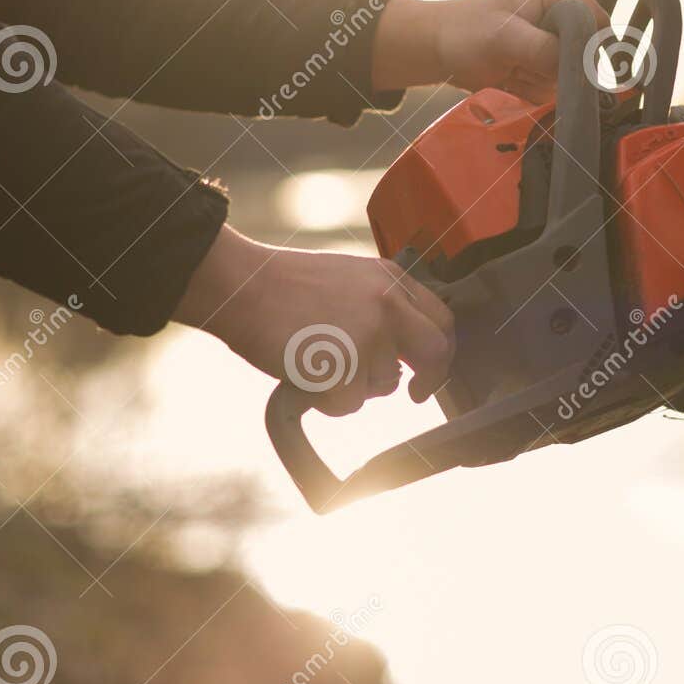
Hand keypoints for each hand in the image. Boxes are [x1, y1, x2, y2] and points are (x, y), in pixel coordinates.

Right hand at [174, 225, 454, 415]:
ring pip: (384, 385)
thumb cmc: (283, 286)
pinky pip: (349, 404)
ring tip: (318, 359)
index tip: (429, 370)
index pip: (440, 319)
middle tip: (415, 394)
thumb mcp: (348, 280)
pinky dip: (327, 400)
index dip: (441, 351)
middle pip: (434, 352)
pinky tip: (306, 373)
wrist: (242, 285)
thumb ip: (381, 307)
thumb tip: (401, 353)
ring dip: (355, 386)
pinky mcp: (345, 366)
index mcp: (390, 279)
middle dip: (430, 380)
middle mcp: (388, 304)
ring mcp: (368, 335)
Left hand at [373, 0, 608, 102]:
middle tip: (521, 66)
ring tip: (511, 70)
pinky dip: (533, 88)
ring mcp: (555, 38)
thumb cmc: (464, 32)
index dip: (586, 49)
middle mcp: (563, 11)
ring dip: (540, 80)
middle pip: (585, 53)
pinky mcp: (545, 60)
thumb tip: (578, 68)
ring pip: (570, 74)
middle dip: (556, 68)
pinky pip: (555, 86)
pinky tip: (511, 77)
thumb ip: (543, 49)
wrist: (438, 48)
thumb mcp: (504, 38)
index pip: (596, 21)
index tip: (564, 69)